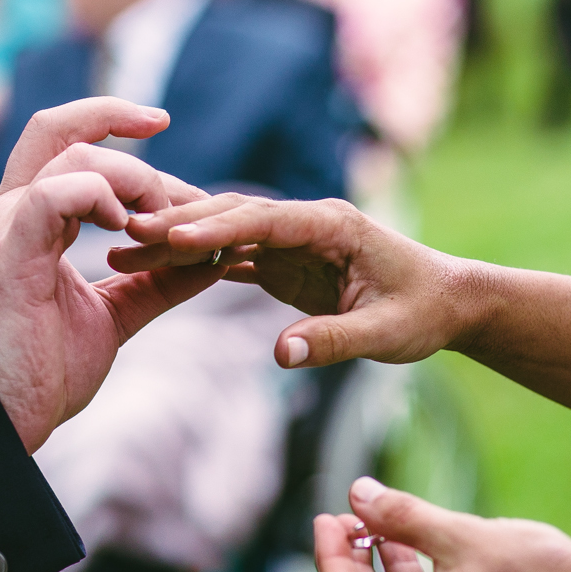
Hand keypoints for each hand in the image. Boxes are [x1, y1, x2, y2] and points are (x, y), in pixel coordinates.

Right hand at [0, 98, 222, 452]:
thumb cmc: (40, 370)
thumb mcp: (112, 316)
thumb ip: (155, 283)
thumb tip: (211, 260)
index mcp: (31, 220)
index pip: (62, 140)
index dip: (109, 119)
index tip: (158, 121)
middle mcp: (13, 213)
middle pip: (61, 129)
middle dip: (123, 126)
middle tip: (185, 190)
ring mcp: (8, 229)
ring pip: (72, 159)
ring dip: (132, 181)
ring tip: (160, 223)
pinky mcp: (12, 255)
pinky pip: (53, 195)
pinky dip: (99, 198)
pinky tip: (127, 228)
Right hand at [115, 194, 469, 367]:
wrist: (447, 303)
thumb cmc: (423, 312)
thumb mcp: (386, 335)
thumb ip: (334, 342)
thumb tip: (280, 356)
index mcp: (333, 224)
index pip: (265, 219)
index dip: (216, 227)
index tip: (171, 237)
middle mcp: (308, 222)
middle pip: (233, 215)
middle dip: (179, 225)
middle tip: (125, 238)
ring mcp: (293, 239)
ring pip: (225, 232)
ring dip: (177, 242)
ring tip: (124, 254)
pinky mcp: (285, 260)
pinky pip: (232, 255)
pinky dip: (194, 262)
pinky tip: (153, 269)